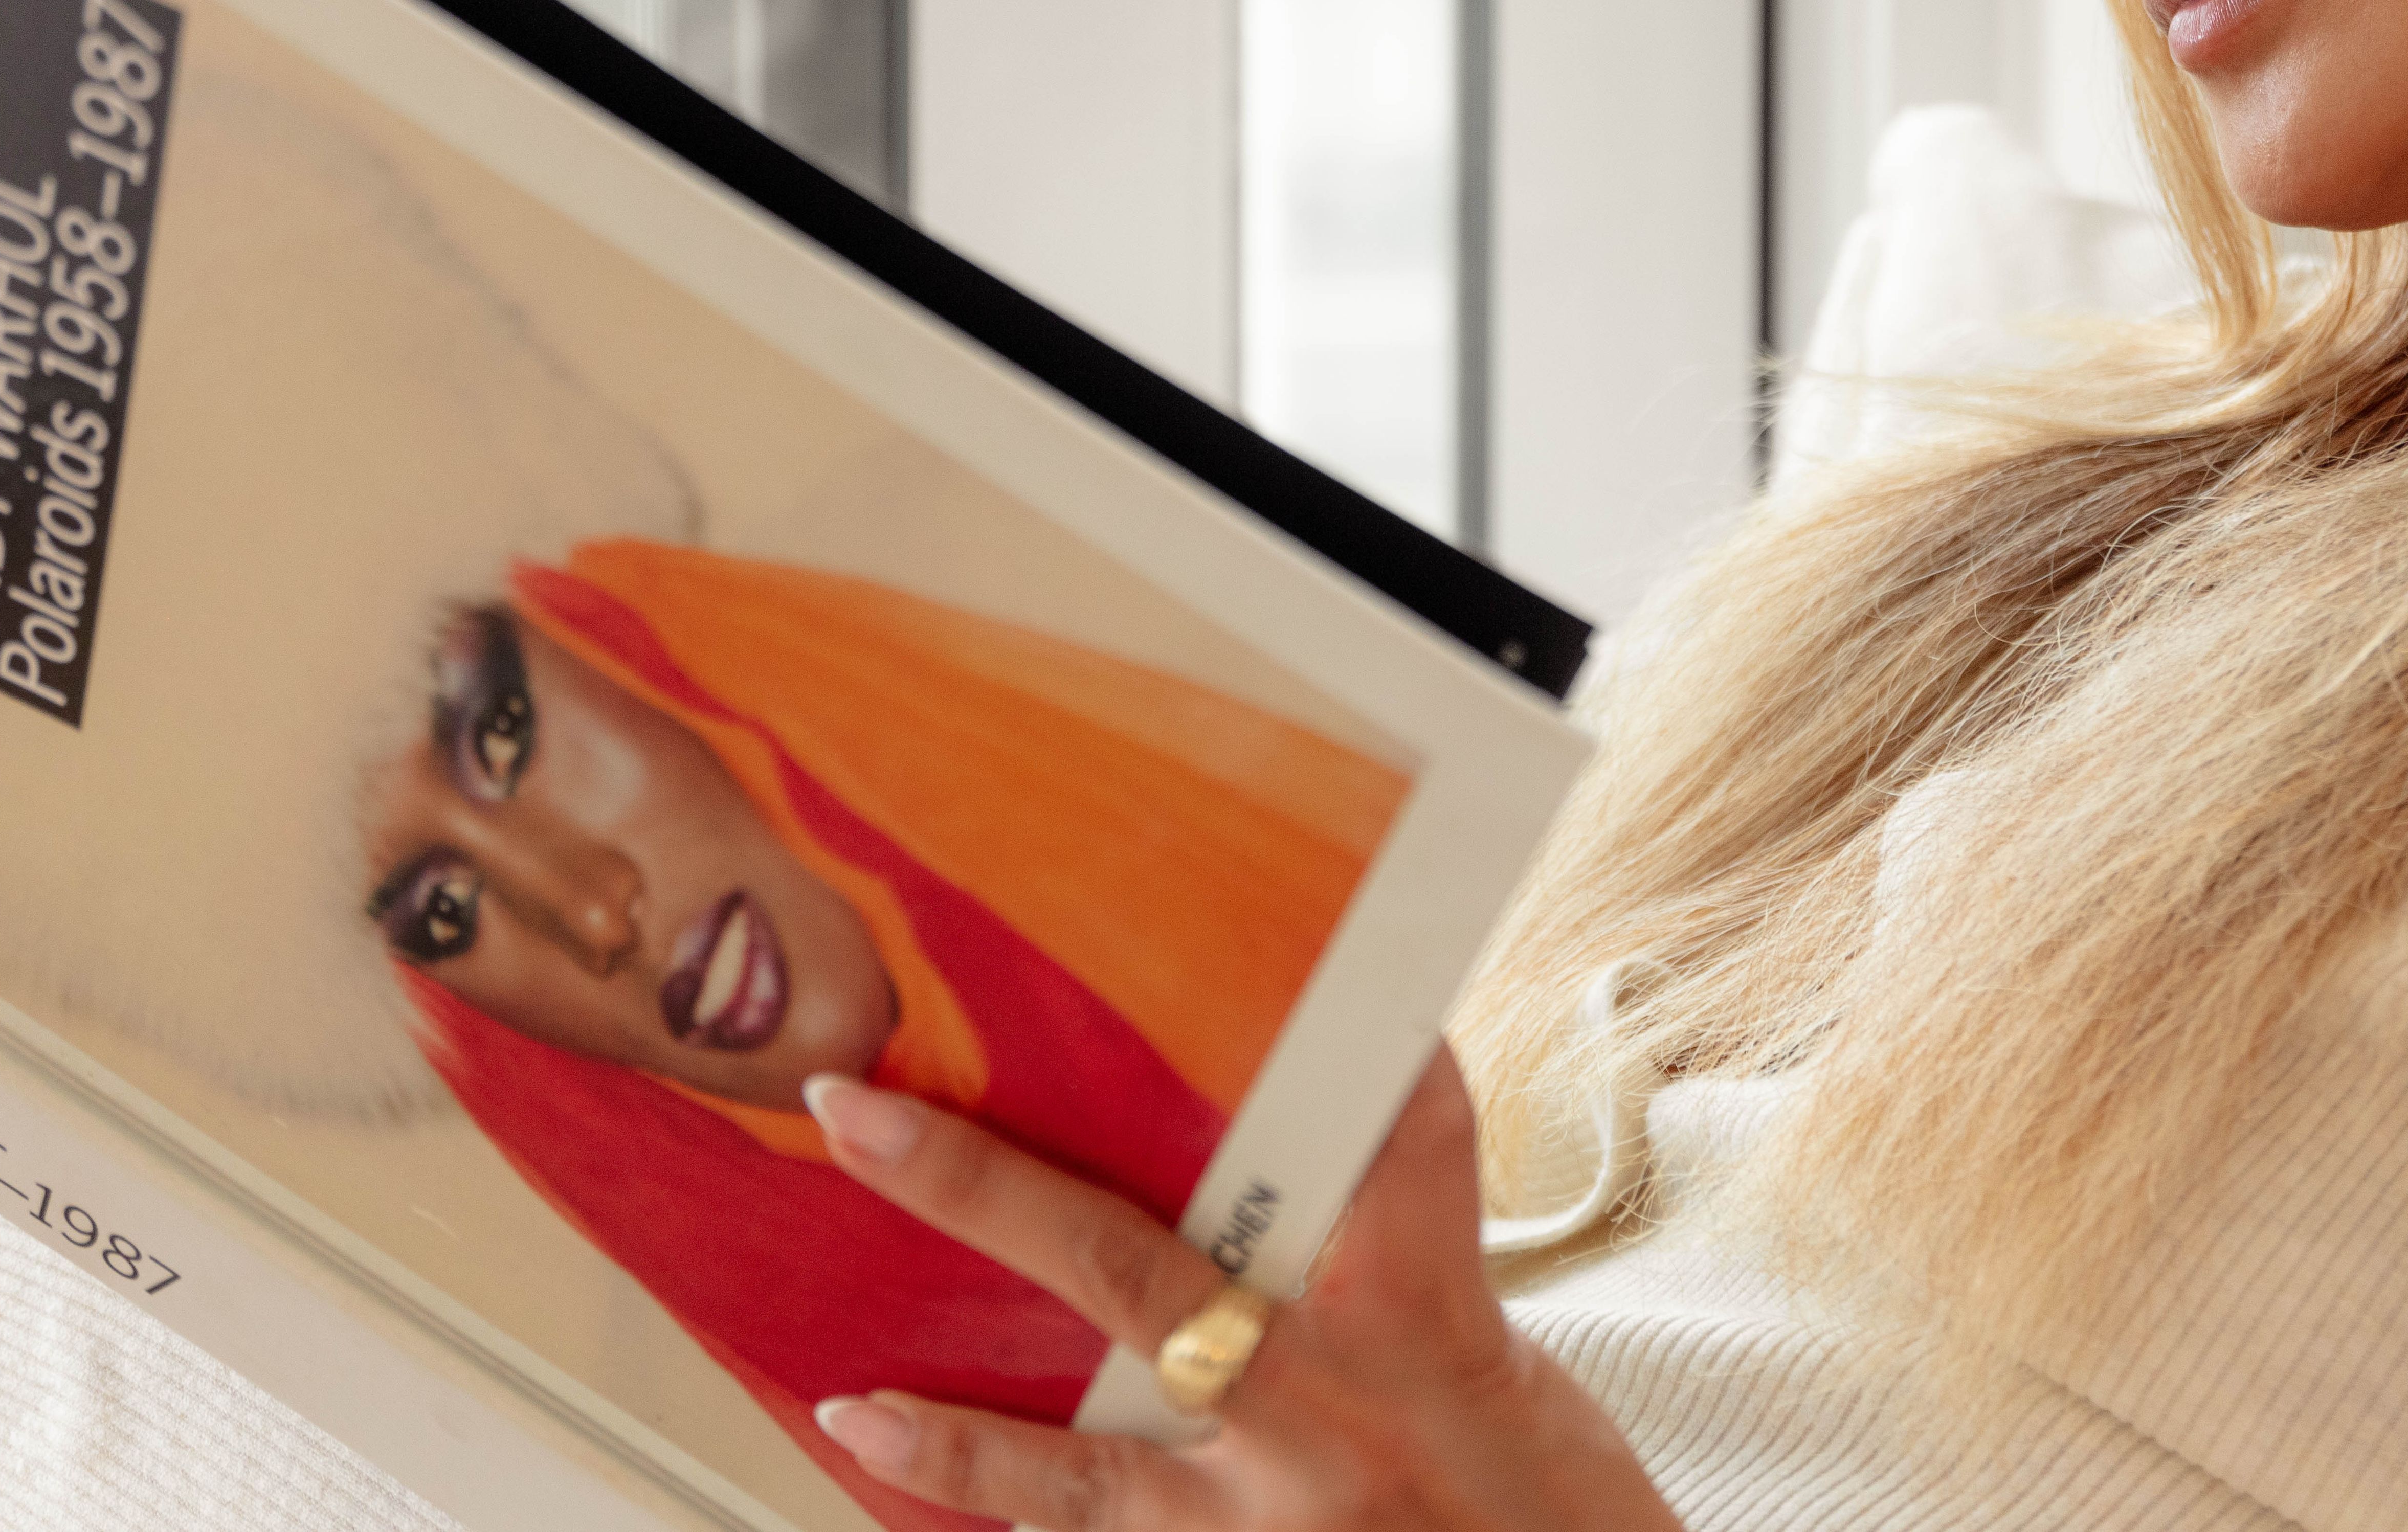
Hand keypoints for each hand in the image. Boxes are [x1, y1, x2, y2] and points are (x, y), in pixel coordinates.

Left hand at [800, 1047, 1680, 1531]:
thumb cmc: (1555, 1512)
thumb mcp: (1496, 1369)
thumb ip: (1387, 1276)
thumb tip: (1258, 1186)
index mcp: (1428, 1316)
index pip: (1389, 1132)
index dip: (1335, 1029)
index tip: (1246, 933)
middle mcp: (1342, 1401)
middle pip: (1129, 1265)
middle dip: (979, 1188)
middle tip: (855, 1115)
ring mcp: (1287, 1509)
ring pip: (1091, 1462)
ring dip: (963, 1432)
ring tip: (852, 1404)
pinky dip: (1019, 1515)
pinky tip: (932, 1489)